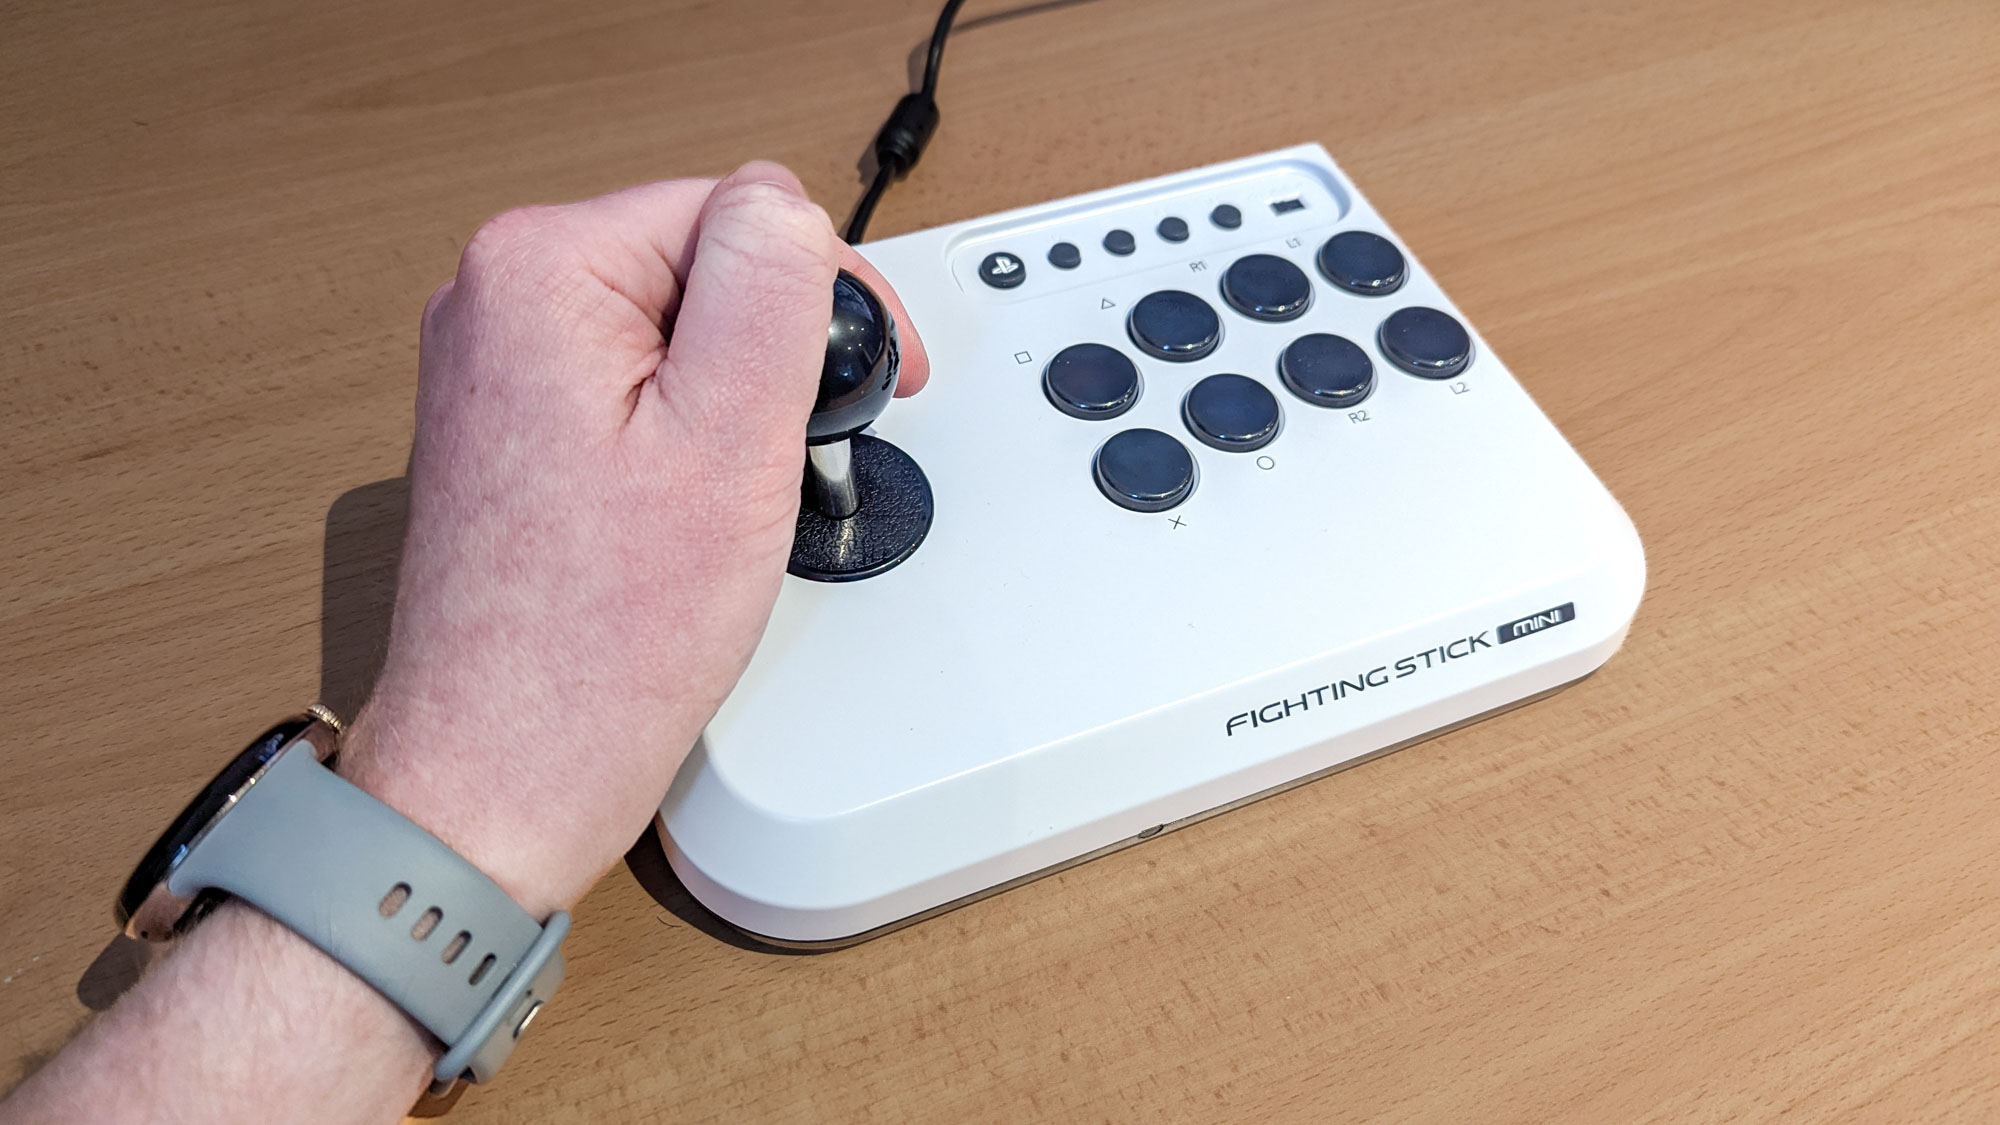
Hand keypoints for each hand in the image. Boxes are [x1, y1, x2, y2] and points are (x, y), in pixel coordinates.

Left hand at [339, 161, 928, 915]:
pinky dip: (687, 434)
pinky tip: (690, 509)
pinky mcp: (509, 428)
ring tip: (737, 494)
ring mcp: (494, 366)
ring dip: (736, 397)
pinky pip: (635, 386)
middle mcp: (494, 300)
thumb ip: (771, 284)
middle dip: (779, 348)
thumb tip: (786, 206)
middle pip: (704, 262)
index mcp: (540, 270)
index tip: (869, 383)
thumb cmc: (600, 641)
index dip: (826, 294)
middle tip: (801, 452)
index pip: (737, 210)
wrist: (505, 771)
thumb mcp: (732, 436)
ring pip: (677, 329)